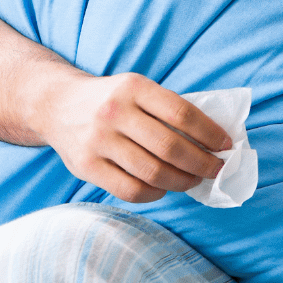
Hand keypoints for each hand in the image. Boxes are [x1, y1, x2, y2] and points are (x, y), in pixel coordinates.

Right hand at [36, 70, 233, 202]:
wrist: (56, 105)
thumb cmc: (111, 99)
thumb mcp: (137, 88)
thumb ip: (167, 108)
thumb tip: (213, 139)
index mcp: (134, 88)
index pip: (182, 113)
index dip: (210, 133)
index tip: (227, 145)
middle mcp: (115, 113)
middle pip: (170, 147)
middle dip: (202, 162)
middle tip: (217, 169)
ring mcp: (98, 141)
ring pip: (152, 172)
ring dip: (182, 181)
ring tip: (195, 180)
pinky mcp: (87, 167)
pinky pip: (130, 190)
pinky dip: (155, 194)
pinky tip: (164, 189)